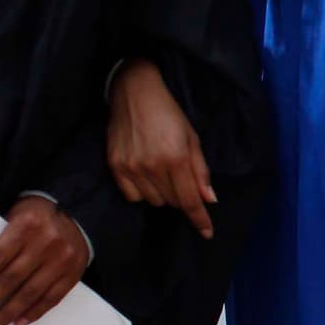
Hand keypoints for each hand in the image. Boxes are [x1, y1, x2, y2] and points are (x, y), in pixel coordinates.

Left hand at [0, 195, 91, 324]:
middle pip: (11, 278)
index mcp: (26, 224)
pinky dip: (33, 312)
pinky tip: (17, 322)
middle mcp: (46, 242)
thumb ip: (0, 241)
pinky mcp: (73, 274)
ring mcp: (62, 259)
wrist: (77, 215)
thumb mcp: (15, 216)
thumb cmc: (36, 218)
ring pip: (30, 293)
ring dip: (7, 314)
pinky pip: (52, 298)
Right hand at [108, 60, 217, 237]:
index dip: (199, 219)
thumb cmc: (168, 113)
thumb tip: (208, 199)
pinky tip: (144, 173)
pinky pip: (132, 196)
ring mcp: (132, 168)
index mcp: (176, 158)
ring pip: (154, 201)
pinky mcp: (115, 166)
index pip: (189, 200)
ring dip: (162, 193)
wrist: (134, 92)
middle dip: (181, 195)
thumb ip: (200, 171)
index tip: (207, 233)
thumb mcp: (192, 138)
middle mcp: (153, 166)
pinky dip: (142, 191)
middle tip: (178, 174)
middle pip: (172, 202)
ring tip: (160, 169)